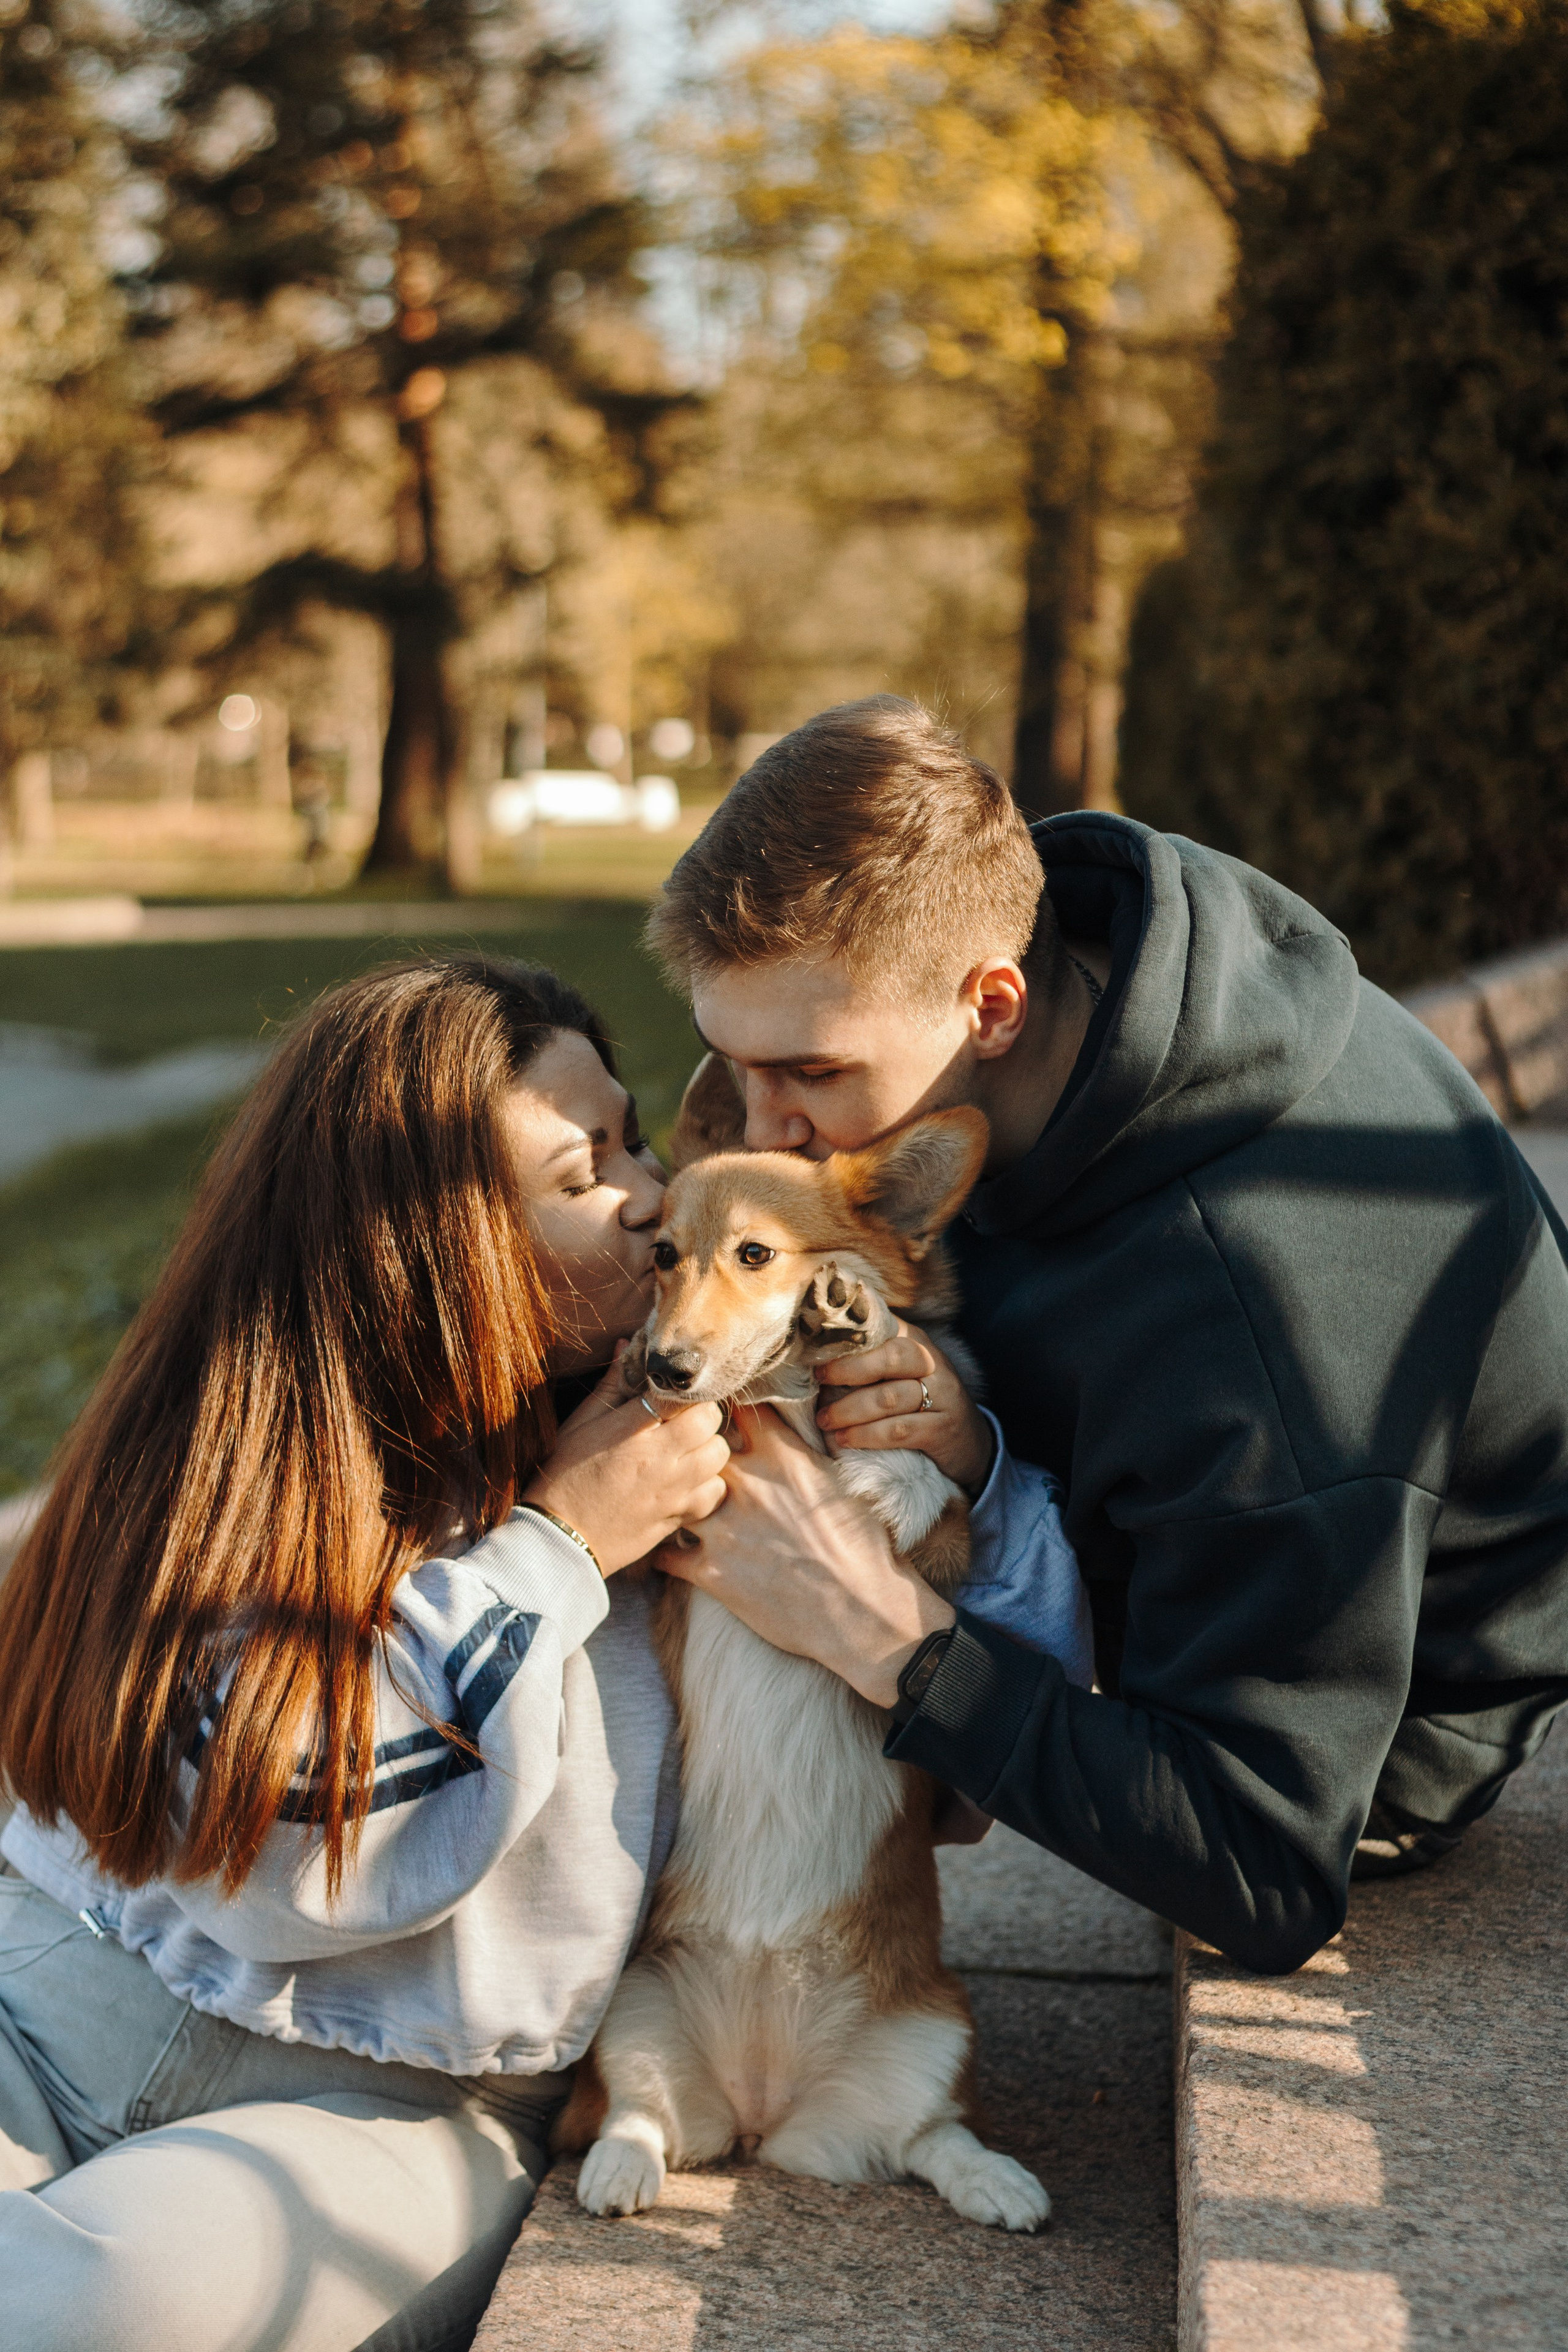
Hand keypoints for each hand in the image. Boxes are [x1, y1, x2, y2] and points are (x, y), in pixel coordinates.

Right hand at [525, 1349, 728, 1576]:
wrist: (559, 1540)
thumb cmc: (563, 1477)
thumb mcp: (580, 1424)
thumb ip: (610, 1385)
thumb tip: (628, 1346)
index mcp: (633, 1430)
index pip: (681, 1394)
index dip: (681, 1391)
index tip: (670, 1395)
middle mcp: (661, 1458)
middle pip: (711, 1420)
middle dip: (701, 1414)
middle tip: (681, 1420)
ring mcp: (673, 1490)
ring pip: (719, 1455)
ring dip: (708, 1447)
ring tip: (686, 1450)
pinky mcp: (678, 1516)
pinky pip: (714, 1493)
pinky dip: (708, 1485)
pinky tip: (688, 1481)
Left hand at [656, 1407, 954, 1706]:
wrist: (862, 1612)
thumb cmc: (863, 1548)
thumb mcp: (839, 1484)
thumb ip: (802, 1455)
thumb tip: (789, 1438)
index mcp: (782, 1457)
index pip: (740, 1409)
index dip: (728, 1409)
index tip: (722, 1415)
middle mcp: (746, 1485)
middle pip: (697, 1448)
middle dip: (693, 1452)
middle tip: (692, 1460)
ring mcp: (724, 1528)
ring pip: (675, 1496)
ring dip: (677, 1501)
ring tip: (676, 1506)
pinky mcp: (711, 1572)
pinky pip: (667, 1555)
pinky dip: (668, 1553)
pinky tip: (674, 1553)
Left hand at [815, 1320, 993, 1493]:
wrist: (971, 1443)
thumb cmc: (921, 1402)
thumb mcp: (902, 1373)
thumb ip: (870, 1359)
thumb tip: (815, 1354)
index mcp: (917, 1341)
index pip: (883, 1327)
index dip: (848, 1334)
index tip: (815, 1346)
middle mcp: (933, 1363)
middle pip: (890, 1357)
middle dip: (848, 1368)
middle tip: (817, 1380)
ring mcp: (942, 1396)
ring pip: (889, 1397)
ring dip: (848, 1409)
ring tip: (824, 1419)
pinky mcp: (941, 1430)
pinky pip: (897, 1430)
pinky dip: (866, 1435)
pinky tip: (845, 1440)